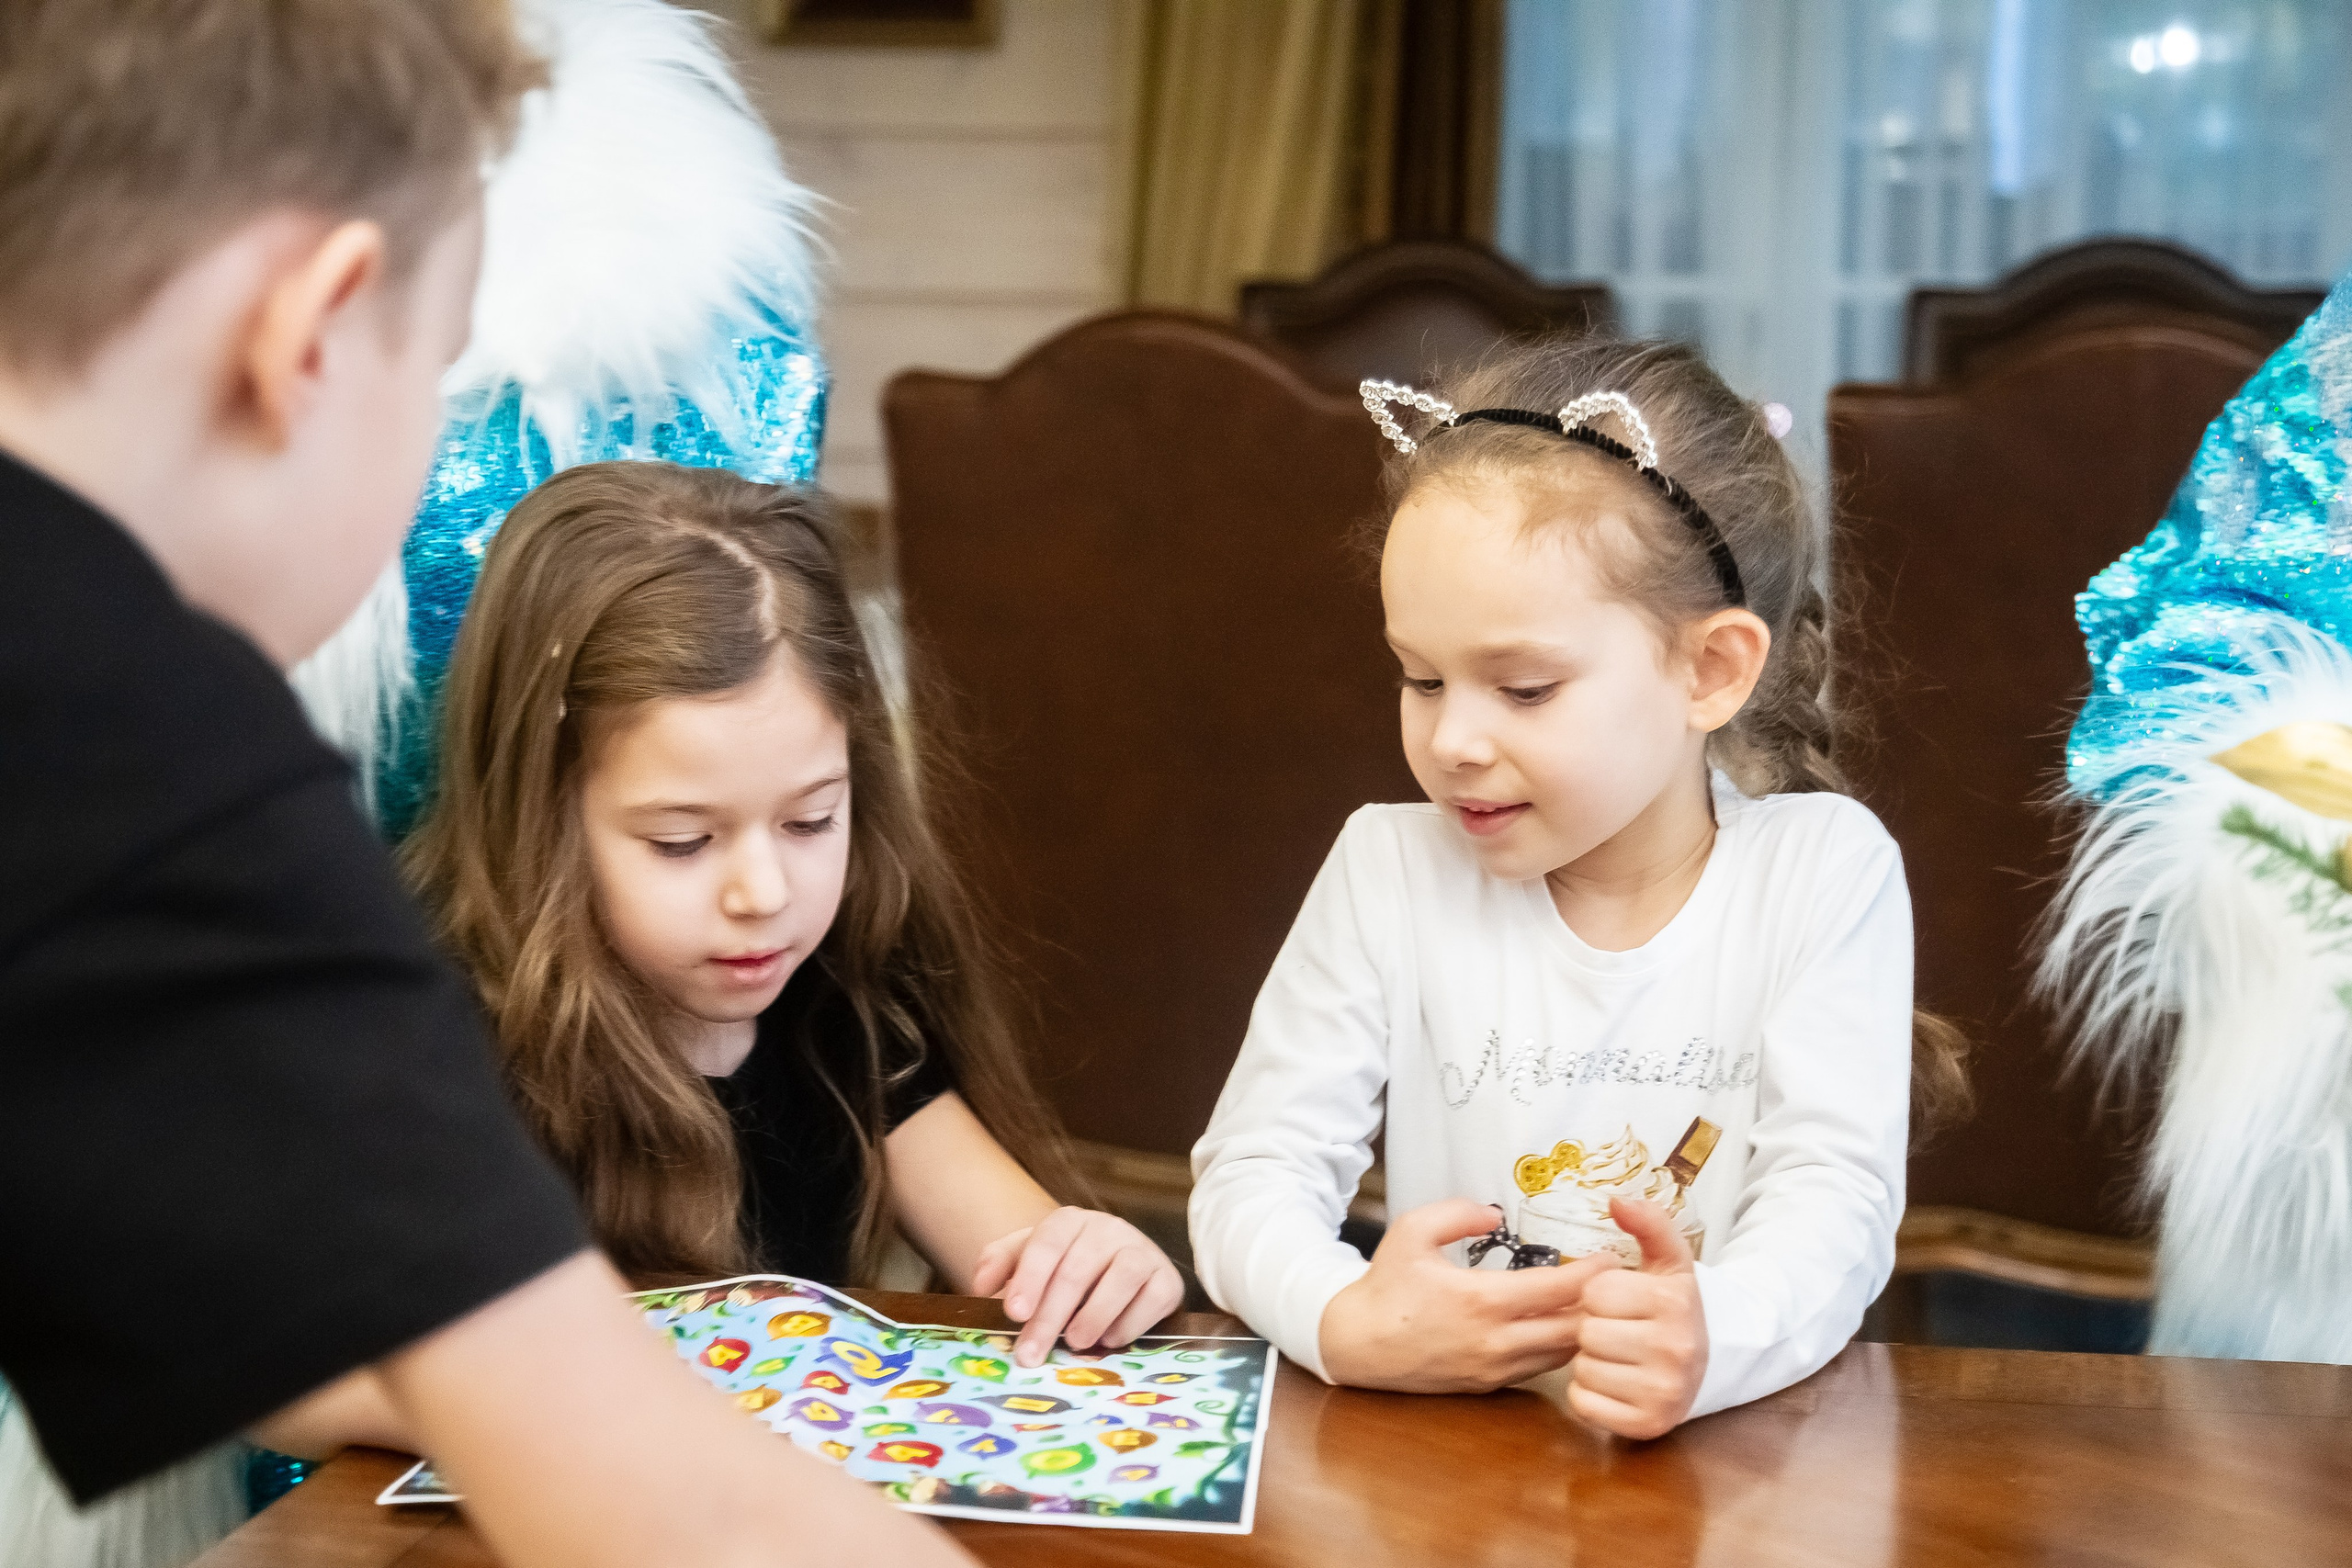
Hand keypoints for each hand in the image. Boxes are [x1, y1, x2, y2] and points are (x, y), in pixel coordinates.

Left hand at [970, 1206, 1185, 1367]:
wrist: (1126, 1273)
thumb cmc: (1069, 1269)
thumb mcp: (1031, 1260)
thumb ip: (1001, 1265)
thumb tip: (981, 1287)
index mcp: (1069, 1221)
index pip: (1047, 1243)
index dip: (1030, 1278)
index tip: (1014, 1313)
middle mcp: (1108, 1228)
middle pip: (1077, 1269)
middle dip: (1050, 1316)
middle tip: (1030, 1354)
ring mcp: (1142, 1250)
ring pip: (1121, 1277)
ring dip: (1093, 1315)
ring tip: (1074, 1344)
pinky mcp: (1168, 1279)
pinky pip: (1152, 1299)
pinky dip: (1129, 1323)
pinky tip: (1109, 1339)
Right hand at [1318, 1199, 1615, 1392]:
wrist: (1356, 1344)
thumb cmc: (1385, 1287)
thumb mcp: (1411, 1232)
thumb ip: (1457, 1214)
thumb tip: (1494, 1213)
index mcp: (1482, 1300)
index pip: (1559, 1288)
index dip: (1593, 1273)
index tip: (1613, 1257)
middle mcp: (1496, 1340)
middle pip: (1574, 1329)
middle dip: (1603, 1307)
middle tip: (1621, 1284)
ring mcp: (1495, 1368)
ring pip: (1562, 1355)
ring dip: (1584, 1331)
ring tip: (1598, 1305)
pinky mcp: (1489, 1384)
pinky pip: (1540, 1368)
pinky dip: (1560, 1349)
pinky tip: (1564, 1328)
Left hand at [1565, 1197, 1708, 1438]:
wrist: (1709, 1365)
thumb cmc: (1674, 1308)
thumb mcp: (1670, 1261)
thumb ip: (1649, 1224)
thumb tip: (1617, 1200)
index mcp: (1674, 1302)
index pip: (1594, 1292)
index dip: (1600, 1295)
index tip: (1624, 1302)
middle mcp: (1675, 1349)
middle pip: (1587, 1332)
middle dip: (1595, 1328)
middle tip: (1621, 1330)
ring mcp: (1663, 1392)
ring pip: (1582, 1369)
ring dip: (1592, 1362)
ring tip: (1621, 1356)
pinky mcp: (1648, 1425)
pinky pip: (1583, 1404)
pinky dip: (1590, 1395)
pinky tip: (1617, 1383)